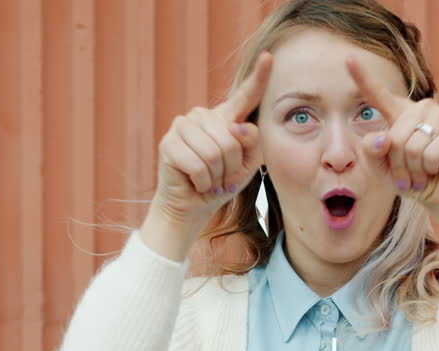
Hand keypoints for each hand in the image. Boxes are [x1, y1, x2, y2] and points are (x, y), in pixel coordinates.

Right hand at [148, 52, 271, 238]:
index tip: (270, 57)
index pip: (245, 95)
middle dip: (231, 168)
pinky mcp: (168, 143)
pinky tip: (195, 182)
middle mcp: (203, 115)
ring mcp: (183, 126)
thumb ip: (252, 145)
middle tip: (221, 178)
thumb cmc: (221, 184)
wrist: (191, 206)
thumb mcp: (247, 166)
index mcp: (226, 118)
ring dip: (216, 177)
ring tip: (208, 180)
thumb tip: (237, 128)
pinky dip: (202, 183)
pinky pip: (198, 166)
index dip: (259, 77)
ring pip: (216, 154)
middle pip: (232, 140)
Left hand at [347, 57, 438, 239]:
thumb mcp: (385, 169)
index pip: (378, 94)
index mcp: (400, 114)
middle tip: (409, 176)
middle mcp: (421, 109)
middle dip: (399, 164)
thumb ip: (374, 152)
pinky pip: (432, 153)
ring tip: (423, 173)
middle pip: (395, 136)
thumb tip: (382, 139)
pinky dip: (431, 169)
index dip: (363, 77)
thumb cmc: (413, 180)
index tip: (349, 59)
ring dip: (415, 169)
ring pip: (413, 145)